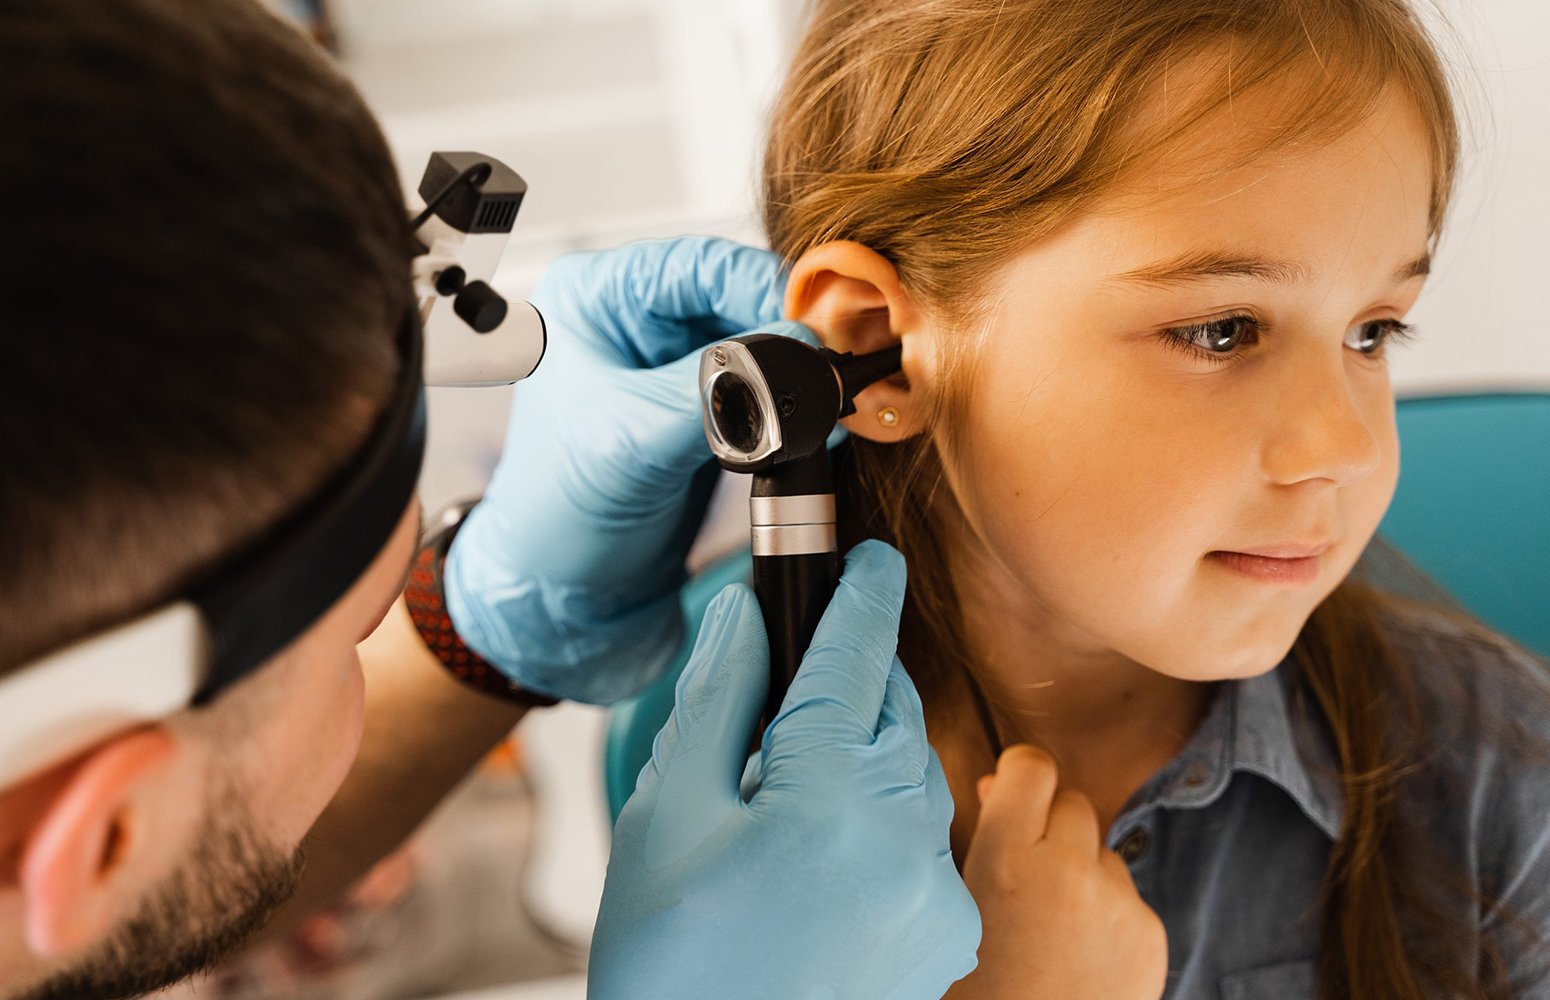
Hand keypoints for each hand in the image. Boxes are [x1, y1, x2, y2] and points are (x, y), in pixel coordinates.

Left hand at [443, 237, 809, 703]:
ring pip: (757, 345)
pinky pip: (761, 392)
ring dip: (794, 371)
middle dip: (788, 332)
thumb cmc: (556, 516)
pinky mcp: (701, 417)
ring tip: (826, 397)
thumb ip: (717, 391)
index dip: (762, 286)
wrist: (562, 602)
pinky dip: (790, 406)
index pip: (699, 263)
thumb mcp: (633, 441)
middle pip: (738, 298)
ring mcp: (670, 371)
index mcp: (596, 300)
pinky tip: (813, 423)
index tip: (812, 326)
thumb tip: (796, 352)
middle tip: (830, 366)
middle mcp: (634, 324)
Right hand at [589, 541, 980, 999]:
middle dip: (848, 685)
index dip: (859, 595)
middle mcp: (907, 845)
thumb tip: (748, 620)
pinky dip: (880, 819)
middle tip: (781, 705)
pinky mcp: (944, 935)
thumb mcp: (668, 816)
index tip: (868, 555)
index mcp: (830, 803)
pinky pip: (922, 839)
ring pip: (911, 774)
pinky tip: (818, 854)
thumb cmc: (673, 966)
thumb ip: (719, 702)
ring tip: (783, 796)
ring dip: (862, 754)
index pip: (856, 659)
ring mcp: (936, 897)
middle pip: (891, 714)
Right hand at [946, 746, 1167, 999]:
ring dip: (1080, 870)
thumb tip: (1000, 786)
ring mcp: (1118, 903)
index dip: (1019, 775)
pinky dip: (1105, 913)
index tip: (1009, 793)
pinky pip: (1127, 896)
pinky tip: (1078, 954)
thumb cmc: (973, 990)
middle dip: (1051, 826)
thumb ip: (980, 842)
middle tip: (1025, 873)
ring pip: (1102, 851)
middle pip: (1072, 802)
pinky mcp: (1152, 935)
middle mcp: (1069, 869)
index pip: (1032, 766)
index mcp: (1006, 859)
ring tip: (1048, 928)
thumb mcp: (955, 909)